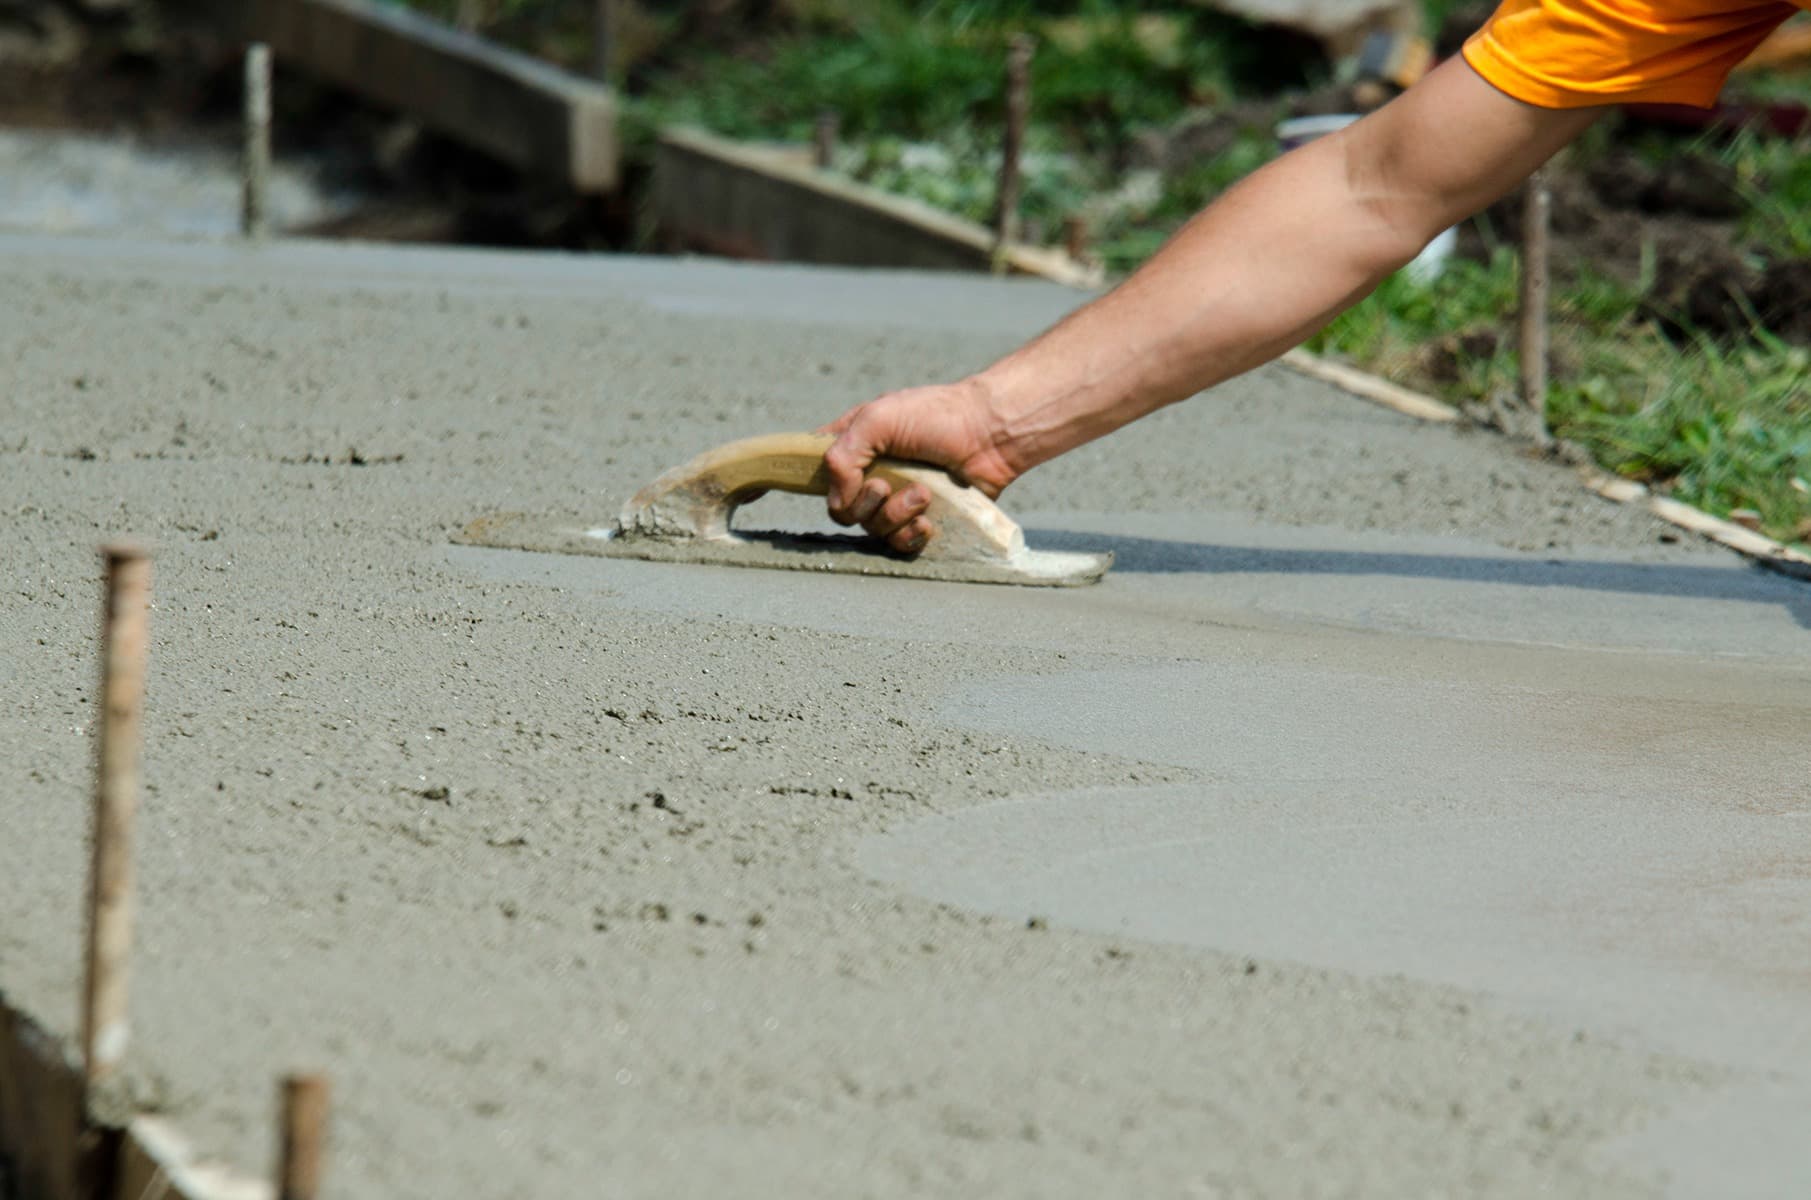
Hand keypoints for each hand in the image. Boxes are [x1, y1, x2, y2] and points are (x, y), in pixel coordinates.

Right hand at [820, 379, 1018, 553]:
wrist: (990, 433)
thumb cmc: (935, 415)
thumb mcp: (877, 419)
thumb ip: (841, 456)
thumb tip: (838, 501)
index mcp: (855, 446)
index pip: (818, 471)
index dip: (818, 482)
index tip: (831, 483)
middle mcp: (872, 474)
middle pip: (844, 511)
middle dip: (865, 503)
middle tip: (888, 485)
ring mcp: (898, 498)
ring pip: (874, 529)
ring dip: (896, 515)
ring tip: (924, 494)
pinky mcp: (924, 518)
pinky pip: (901, 543)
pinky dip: (911, 535)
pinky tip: (929, 520)